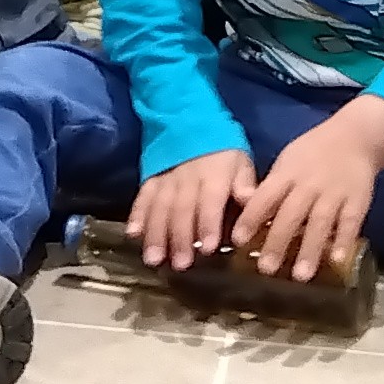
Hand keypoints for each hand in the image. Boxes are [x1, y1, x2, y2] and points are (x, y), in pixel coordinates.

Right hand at [126, 148, 260, 271]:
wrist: (187, 119)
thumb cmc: (221, 150)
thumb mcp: (240, 160)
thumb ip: (245, 183)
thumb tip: (250, 201)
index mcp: (213, 175)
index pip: (210, 200)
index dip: (209, 223)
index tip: (209, 248)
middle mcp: (187, 178)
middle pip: (182, 208)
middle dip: (180, 237)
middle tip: (180, 264)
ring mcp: (166, 179)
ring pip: (160, 207)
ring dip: (156, 233)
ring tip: (154, 259)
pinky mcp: (150, 180)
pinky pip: (142, 197)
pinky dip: (137, 216)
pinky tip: (133, 234)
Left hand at [230, 98, 383, 279]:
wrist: (355, 137)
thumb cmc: (312, 154)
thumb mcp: (287, 163)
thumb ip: (271, 189)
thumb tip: (249, 216)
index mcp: (287, 174)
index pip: (264, 197)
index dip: (250, 218)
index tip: (238, 241)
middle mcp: (308, 185)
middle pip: (291, 215)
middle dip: (277, 242)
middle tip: (266, 270)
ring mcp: (334, 193)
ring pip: (320, 223)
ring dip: (309, 250)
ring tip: (300, 276)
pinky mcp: (357, 201)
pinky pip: (350, 223)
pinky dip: (344, 241)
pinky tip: (337, 260)